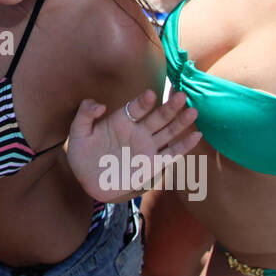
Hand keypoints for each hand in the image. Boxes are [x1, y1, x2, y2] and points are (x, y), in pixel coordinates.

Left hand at [66, 90, 200, 202]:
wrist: (87, 180)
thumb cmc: (82, 154)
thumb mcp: (78, 133)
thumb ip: (85, 115)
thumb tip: (99, 104)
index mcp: (122, 120)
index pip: (136, 107)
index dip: (143, 102)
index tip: (150, 95)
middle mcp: (138, 131)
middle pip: (157, 116)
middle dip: (169, 106)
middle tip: (180, 95)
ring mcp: (147, 146)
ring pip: (168, 131)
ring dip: (180, 122)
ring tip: (192, 110)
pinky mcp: (153, 164)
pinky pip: (171, 153)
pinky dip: (184, 145)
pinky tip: (197, 135)